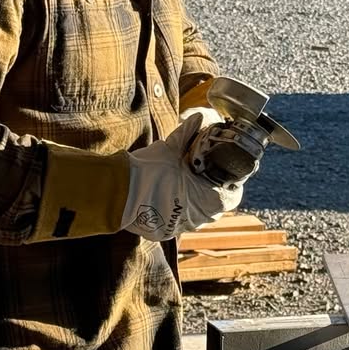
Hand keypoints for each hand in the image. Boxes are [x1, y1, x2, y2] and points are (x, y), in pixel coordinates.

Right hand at [121, 109, 242, 240]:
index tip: (223, 171)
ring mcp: (179, 227)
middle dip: (212, 189)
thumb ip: (187, 135)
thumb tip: (199, 118)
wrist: (116, 192)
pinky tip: (173, 194)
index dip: (231, 183)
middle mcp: (196, 219)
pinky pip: (179, 219)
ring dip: (196, 199)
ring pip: (197, 214)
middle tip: (204, 172)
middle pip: (215, 206)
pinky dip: (179, 207)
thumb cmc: (147, 172)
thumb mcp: (169, 150)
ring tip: (187, 182)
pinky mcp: (163, 231)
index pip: (232, 197)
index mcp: (206, 202)